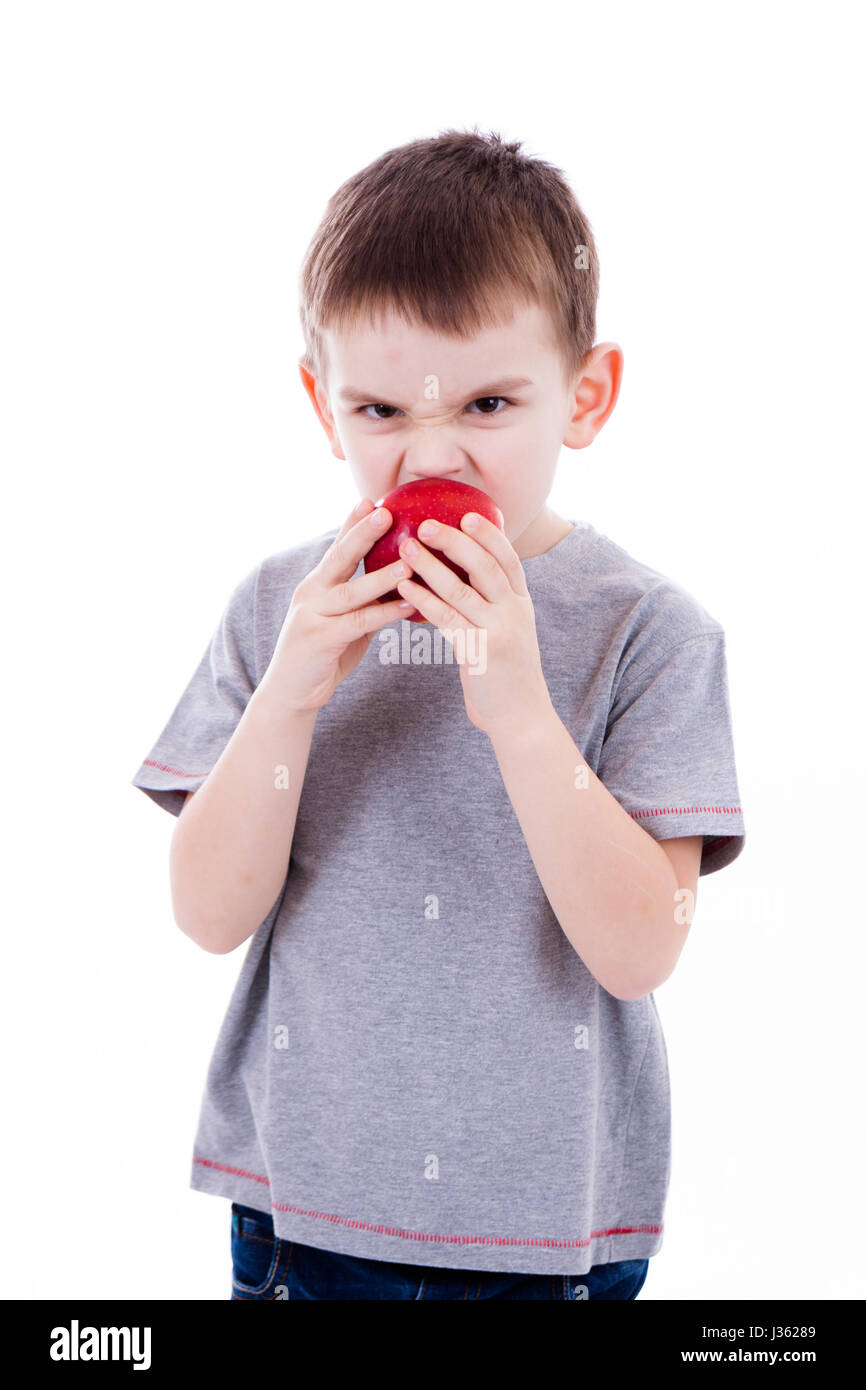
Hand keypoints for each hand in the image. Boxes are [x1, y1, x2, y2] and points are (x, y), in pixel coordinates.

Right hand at [261, 499, 413, 711]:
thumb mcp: (345, 621)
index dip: (352, 523)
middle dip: (362, 533)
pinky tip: (408, 605)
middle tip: (386, 512)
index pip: (337, 547)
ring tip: (408, 562)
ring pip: (351, 591)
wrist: (292, 692)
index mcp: (318, 584)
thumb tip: (400, 584)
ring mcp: (313, 615)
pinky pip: (358, 623)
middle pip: (339, 557)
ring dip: (381, 576)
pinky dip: (384, 613)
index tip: (371, 500)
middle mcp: (312, 593)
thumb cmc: (324, 654)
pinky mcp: (319, 640)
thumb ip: (365, 602)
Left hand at [393, 512, 553, 739]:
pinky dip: (423, 599)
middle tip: (427, 523)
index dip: (489, 535)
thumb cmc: (507, 674)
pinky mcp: (479, 653)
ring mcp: (499, 632)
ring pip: (462, 590)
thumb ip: (494, 605)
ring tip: (407, 547)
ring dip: (431, 566)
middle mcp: (514, 613)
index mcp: (522, 604)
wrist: (520, 718)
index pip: (509, 559)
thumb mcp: (510, 632)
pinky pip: (446, 619)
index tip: (468, 514)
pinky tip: (404, 586)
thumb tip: (467, 578)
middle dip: (456, 542)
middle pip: (486, 566)